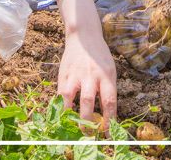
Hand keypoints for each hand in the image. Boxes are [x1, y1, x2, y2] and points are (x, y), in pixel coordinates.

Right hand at [57, 0, 117, 123]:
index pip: (109, 101)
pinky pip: (60, 94)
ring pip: (70, 97)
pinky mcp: (63, 75)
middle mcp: (90, 75)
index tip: (108, 133)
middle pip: (88, 101)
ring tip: (73, 127)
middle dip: (88, 121)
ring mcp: (74, 74)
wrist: (83, 37)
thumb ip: (107, 90)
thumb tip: (105, 115)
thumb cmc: (100, 57)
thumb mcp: (110, 70)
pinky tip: (63, 115)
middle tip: (89, 135)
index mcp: (106, 75)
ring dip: (71, 114)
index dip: (109, 119)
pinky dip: (61, 106)